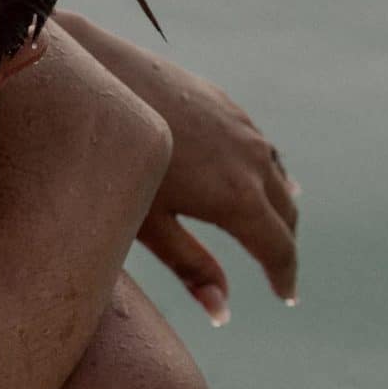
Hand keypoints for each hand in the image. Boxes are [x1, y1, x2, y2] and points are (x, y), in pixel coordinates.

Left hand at [53, 12, 298, 322]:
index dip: (284, 277)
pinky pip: (259, 145)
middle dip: (283, 244)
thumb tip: (222, 311)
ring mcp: (242, 127)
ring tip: (274, 225)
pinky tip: (255, 172)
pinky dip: (266, 169)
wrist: (101, 77)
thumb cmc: (113, 161)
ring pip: (276, 174)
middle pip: (285, 212)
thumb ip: (189, 265)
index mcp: (237, 198)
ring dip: (279, 204)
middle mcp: (252, 161)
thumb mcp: (147, 224)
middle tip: (277, 271)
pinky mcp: (226, 104)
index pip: (278, 248)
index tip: (286, 297)